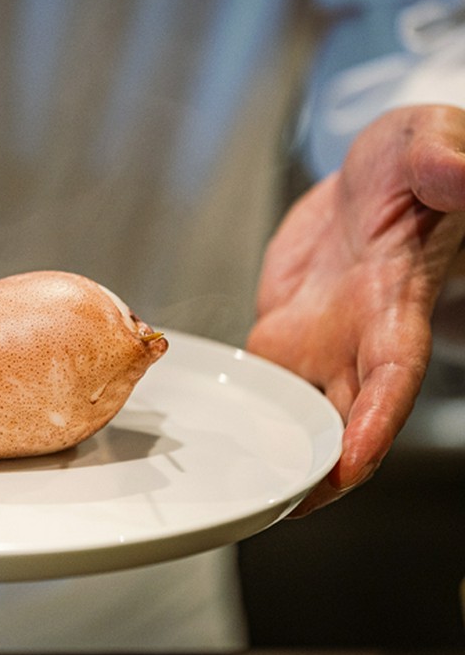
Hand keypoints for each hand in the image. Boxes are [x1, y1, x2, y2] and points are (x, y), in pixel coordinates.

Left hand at [247, 105, 464, 516]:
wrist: (371, 170)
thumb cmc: (414, 163)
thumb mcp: (428, 147)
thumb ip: (442, 164)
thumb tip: (454, 170)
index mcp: (396, 306)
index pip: (390, 381)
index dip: (372, 428)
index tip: (345, 468)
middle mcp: (358, 337)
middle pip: (341, 420)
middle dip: (317, 469)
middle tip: (271, 507)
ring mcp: (319, 338)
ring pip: (299, 413)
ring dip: (277, 452)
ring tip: (235, 494)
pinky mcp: (285, 329)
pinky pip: (263, 383)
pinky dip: (245, 415)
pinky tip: (213, 441)